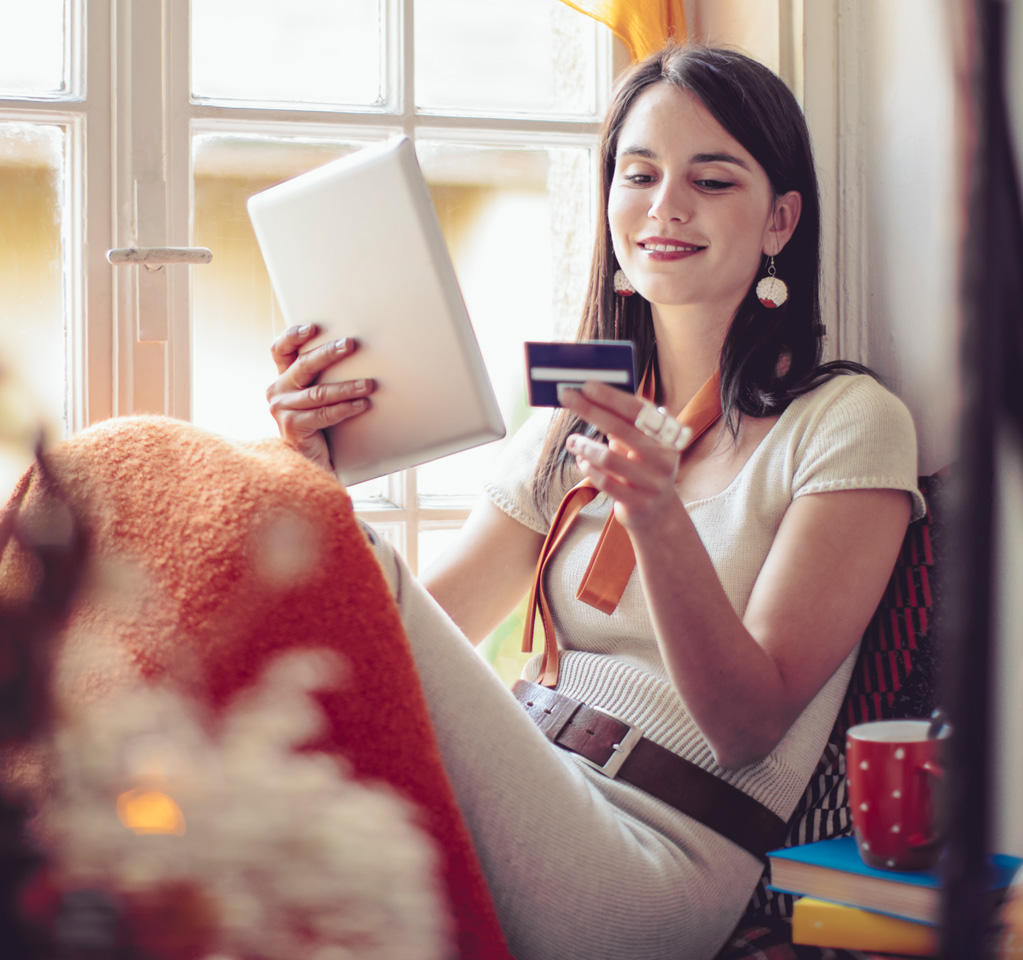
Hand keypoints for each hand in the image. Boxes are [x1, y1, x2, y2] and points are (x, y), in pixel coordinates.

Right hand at [266, 324, 375, 473]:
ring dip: (346, 387)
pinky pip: (323, 414)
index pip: (279, 349)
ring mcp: (281, 409)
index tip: (312, 328)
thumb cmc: (319, 424)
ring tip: (368, 384)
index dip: (293, 336)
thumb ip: (323, 376)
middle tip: (350, 344)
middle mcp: (277, 391)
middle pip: (303, 366)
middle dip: (328, 353)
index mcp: (283, 378)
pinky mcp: (291, 427)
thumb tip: (351, 351)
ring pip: (318, 392)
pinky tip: (361, 405)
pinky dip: (345, 409)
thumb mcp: (318, 395)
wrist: (310, 461)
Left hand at [559, 381, 691, 531]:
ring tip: (572, 441)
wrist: (658, 514)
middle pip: (621, 428)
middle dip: (590, 410)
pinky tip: (582, 462)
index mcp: (666, 437)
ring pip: (609, 458)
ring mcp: (652, 483)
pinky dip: (589, 469)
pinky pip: (606, 483)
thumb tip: (595, 394)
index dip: (612, 397)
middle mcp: (663, 458)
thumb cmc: (643, 468)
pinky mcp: (638, 504)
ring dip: (585, 446)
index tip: (587, 385)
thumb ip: (626, 422)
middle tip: (567, 397)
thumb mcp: (642, 444)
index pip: (638, 410)